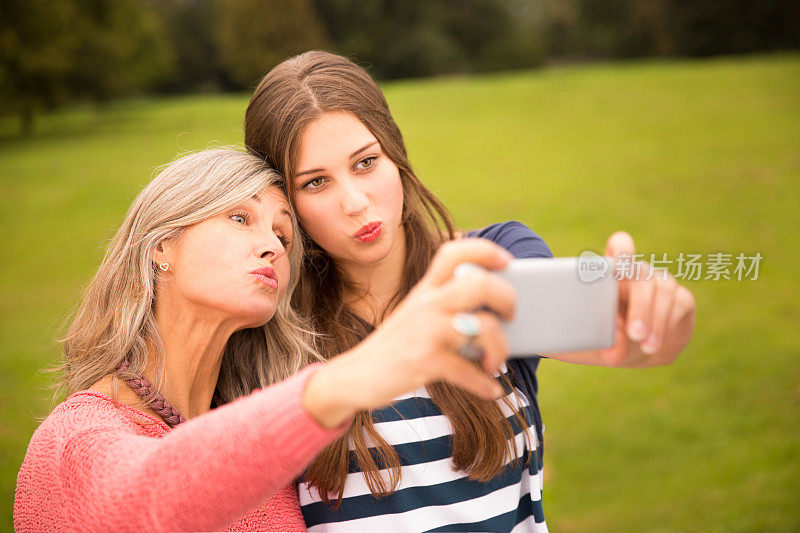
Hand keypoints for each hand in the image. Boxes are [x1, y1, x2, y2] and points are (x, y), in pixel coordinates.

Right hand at [304, 238, 516, 427]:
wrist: (353, 376)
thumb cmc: (395, 348)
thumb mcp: (416, 319)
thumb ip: (447, 312)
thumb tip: (499, 322)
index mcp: (424, 290)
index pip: (453, 253)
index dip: (484, 251)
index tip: (507, 261)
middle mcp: (425, 304)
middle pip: (479, 284)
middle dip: (506, 299)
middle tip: (510, 316)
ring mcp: (425, 331)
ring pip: (483, 327)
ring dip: (500, 349)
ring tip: (495, 363)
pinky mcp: (424, 360)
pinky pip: (469, 371)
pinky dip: (485, 384)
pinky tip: (491, 389)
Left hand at [549, 231, 695, 366]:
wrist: (640, 353)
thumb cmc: (609, 341)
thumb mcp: (599, 346)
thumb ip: (605, 345)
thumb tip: (617, 347)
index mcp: (610, 274)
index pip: (620, 246)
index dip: (621, 249)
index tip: (615, 265)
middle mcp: (638, 273)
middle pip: (641, 274)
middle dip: (640, 305)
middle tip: (634, 334)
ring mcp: (662, 283)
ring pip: (664, 290)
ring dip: (656, 320)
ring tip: (647, 347)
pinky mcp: (682, 298)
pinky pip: (680, 304)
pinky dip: (668, 326)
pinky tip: (657, 343)